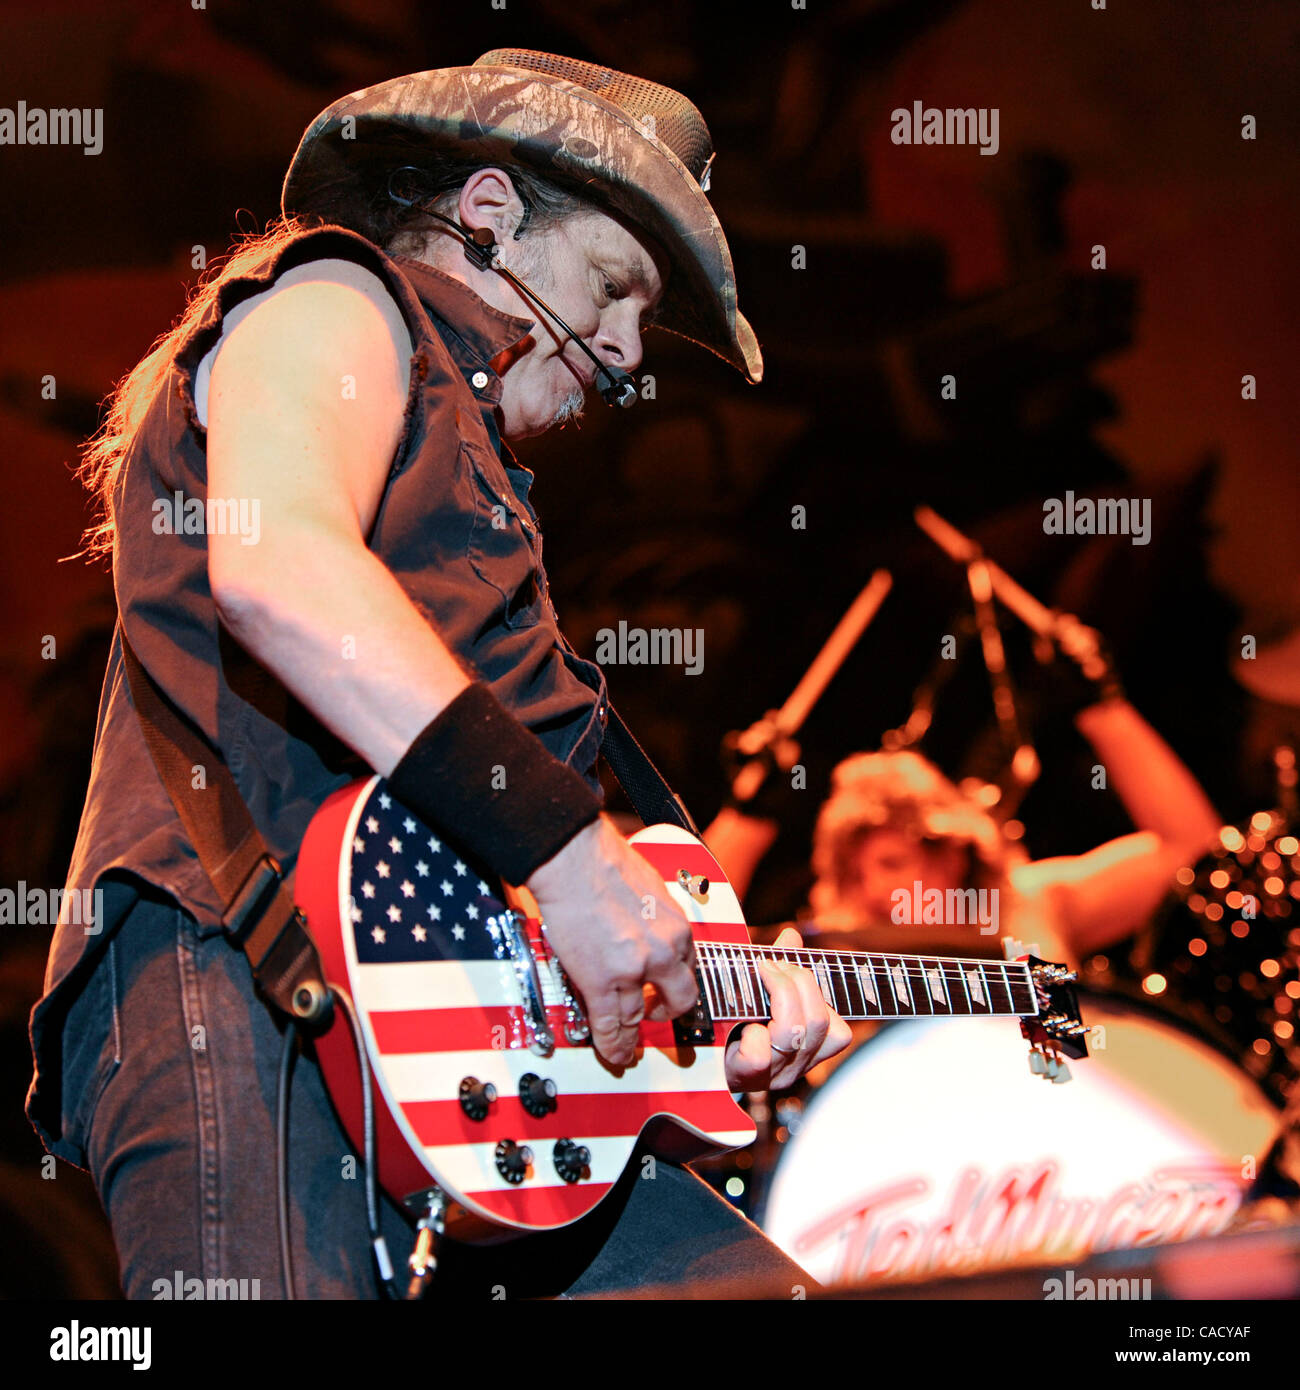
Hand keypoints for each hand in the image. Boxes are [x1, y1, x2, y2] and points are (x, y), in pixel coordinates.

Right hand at [526, 816, 699, 1067]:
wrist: (574, 858)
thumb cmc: (606, 860)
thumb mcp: (652, 887)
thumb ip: (656, 915)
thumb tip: (649, 925)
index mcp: (677, 928)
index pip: (688, 968)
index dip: (677, 983)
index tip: (670, 991)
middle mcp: (663, 952)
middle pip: (678, 1000)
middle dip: (668, 1012)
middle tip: (656, 1015)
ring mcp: (633, 971)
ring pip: (639, 1017)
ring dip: (633, 1036)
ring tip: (628, 1047)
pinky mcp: (601, 981)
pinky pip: (609, 1024)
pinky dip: (611, 1043)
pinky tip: (612, 1053)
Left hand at [724, 927, 852, 1090]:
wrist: (698, 1057)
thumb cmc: (734, 1022)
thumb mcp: (762, 994)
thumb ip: (782, 967)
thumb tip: (792, 936)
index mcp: (809, 1050)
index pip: (839, 1033)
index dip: (820, 995)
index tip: (791, 967)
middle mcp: (797, 1066)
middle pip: (818, 1022)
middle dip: (796, 981)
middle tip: (769, 965)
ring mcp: (772, 1074)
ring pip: (793, 1032)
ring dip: (778, 994)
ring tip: (760, 977)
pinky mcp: (745, 1076)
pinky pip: (760, 1053)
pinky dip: (753, 1033)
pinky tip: (742, 1024)